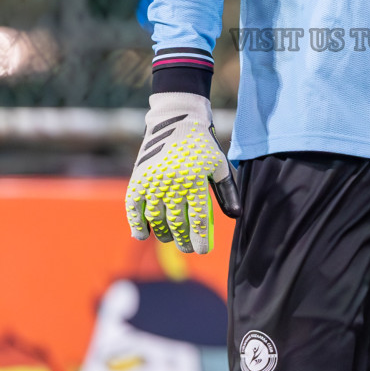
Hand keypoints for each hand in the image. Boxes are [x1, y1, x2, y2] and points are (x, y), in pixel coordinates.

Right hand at [125, 92, 240, 253]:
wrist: (176, 120)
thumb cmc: (201, 146)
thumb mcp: (218, 165)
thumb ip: (227, 191)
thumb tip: (235, 216)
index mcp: (195, 180)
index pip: (198, 219)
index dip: (200, 239)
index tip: (202, 251)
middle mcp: (172, 183)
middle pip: (177, 223)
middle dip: (184, 240)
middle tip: (188, 247)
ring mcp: (152, 181)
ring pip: (157, 219)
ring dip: (164, 234)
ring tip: (171, 238)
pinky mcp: (137, 179)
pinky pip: (134, 209)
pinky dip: (137, 224)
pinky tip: (143, 235)